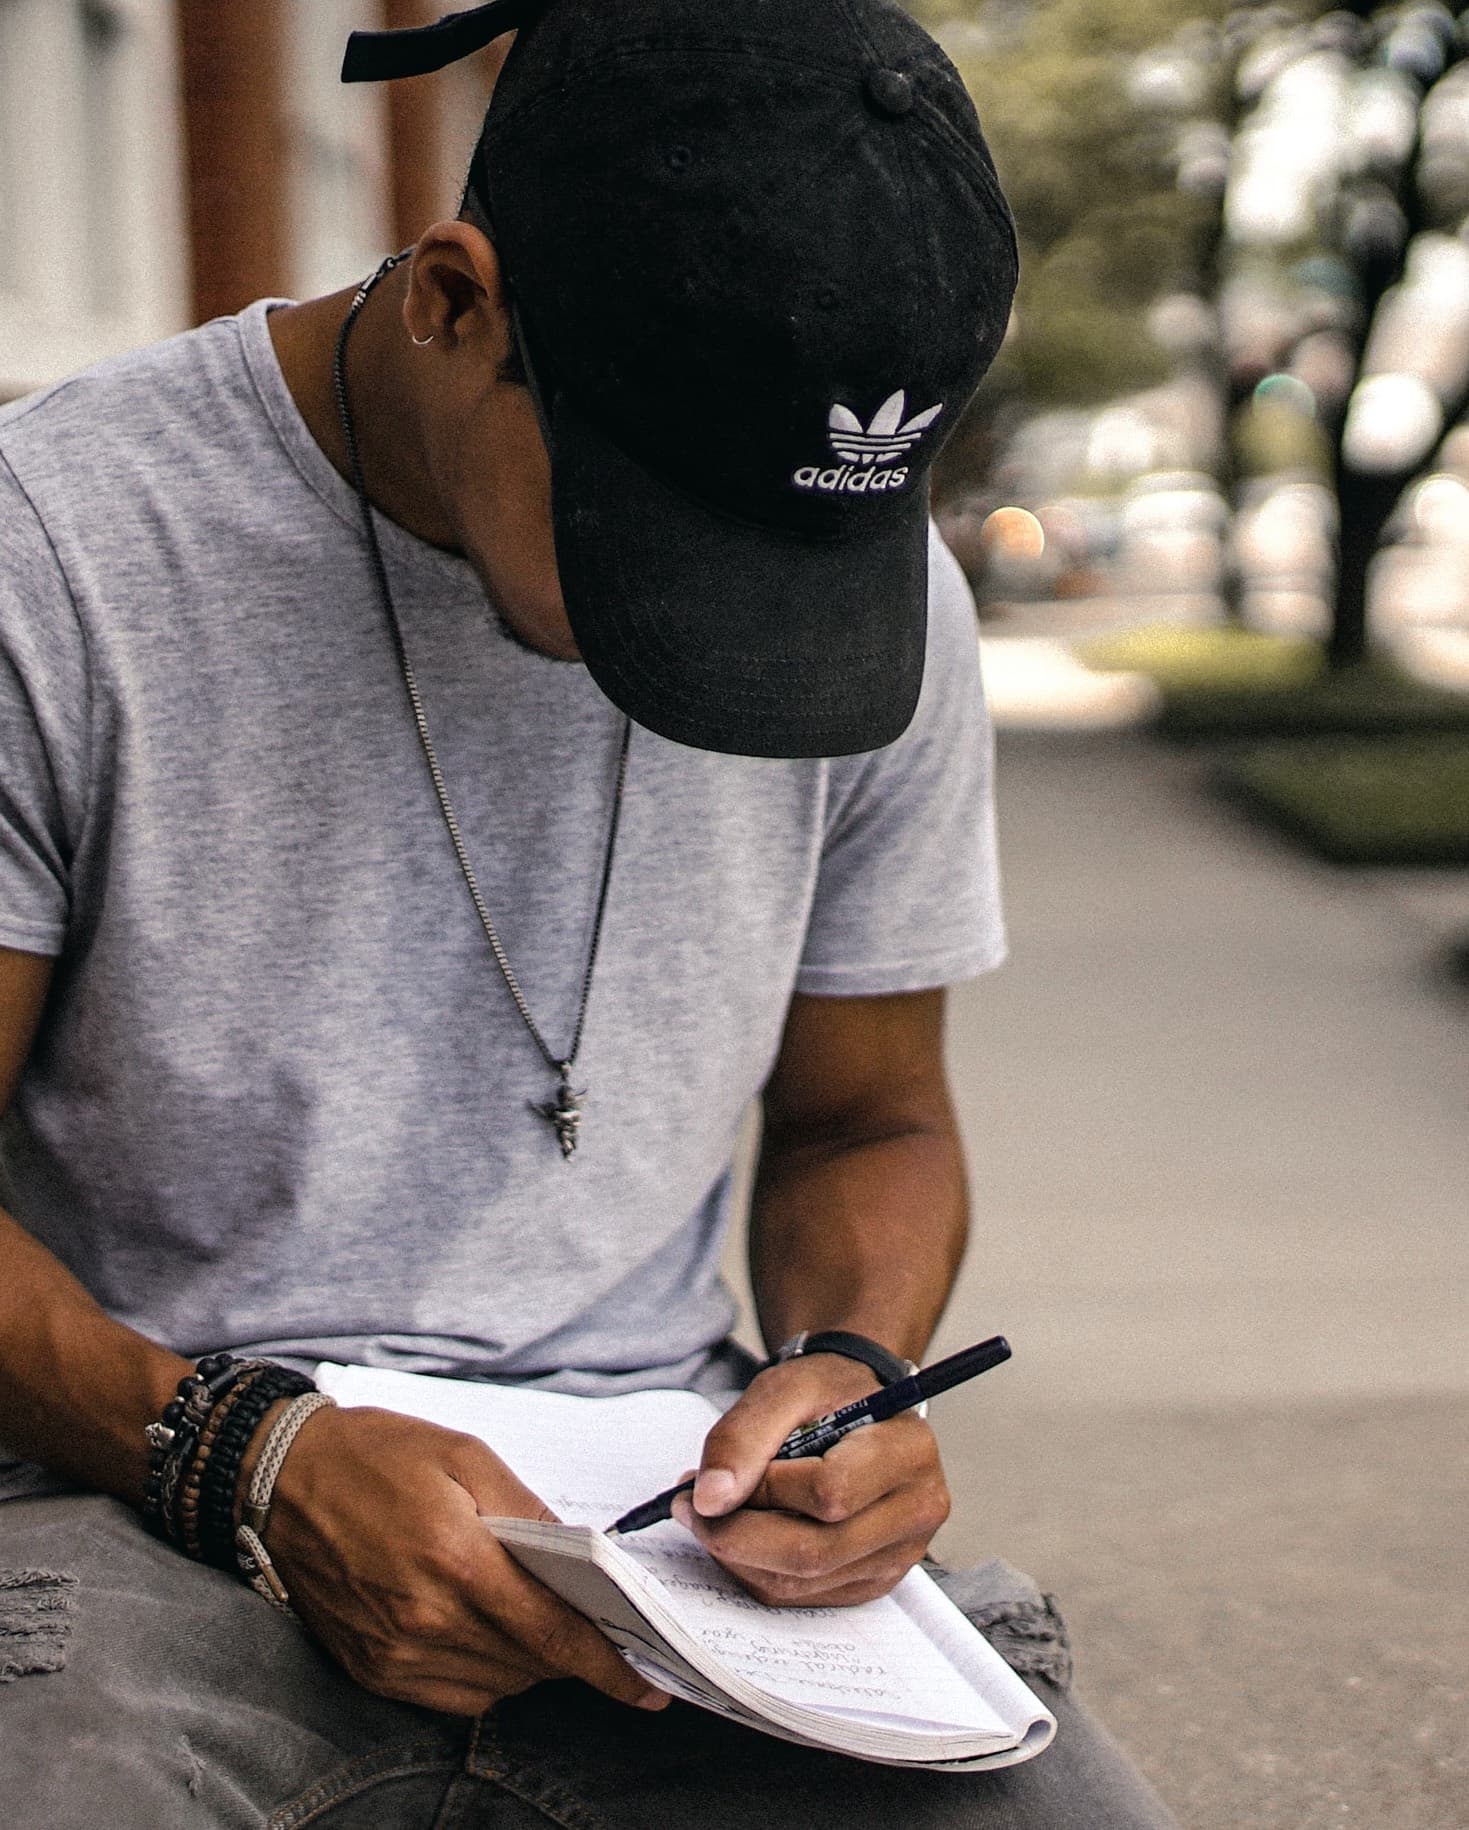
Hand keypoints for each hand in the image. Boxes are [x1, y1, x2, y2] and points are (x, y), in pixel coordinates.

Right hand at [261, 1404, 669, 1715]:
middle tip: (601, 1625)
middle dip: (574, 1650)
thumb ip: (529, 1509)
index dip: (609, 1664)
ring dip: (530, 1659)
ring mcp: (396, 1653)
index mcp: (458, 1561)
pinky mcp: (372, 1669)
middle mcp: (427, 1620)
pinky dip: (485, 1673)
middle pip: (531, 1664)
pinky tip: (484, 1628)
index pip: (553, 1634)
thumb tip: (582, 1557)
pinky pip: (453, 1695)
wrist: (279, 1478)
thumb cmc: (376, 1454)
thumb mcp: (465, 1455)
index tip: (650, 1684)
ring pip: (498, 1684)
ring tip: (532, 1611)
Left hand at [671, 1356, 949, 1606]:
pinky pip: (802, 1596)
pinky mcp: (873, 1581)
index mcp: (909, 1452)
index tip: (707, 1479)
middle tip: (690, 1508)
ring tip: (710, 1515)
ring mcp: (899, 1555)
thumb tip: (709, 1499)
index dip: (762, 1491)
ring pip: (803, 1582)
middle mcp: (917, 1511)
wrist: (859, 1407)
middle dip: (737, 1534)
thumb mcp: (784, 1387)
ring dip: (740, 1556)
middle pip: (816, 1551)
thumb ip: (742, 1436)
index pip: (830, 1493)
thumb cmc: (826, 1392)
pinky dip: (756, 1571)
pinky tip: (741, 1534)